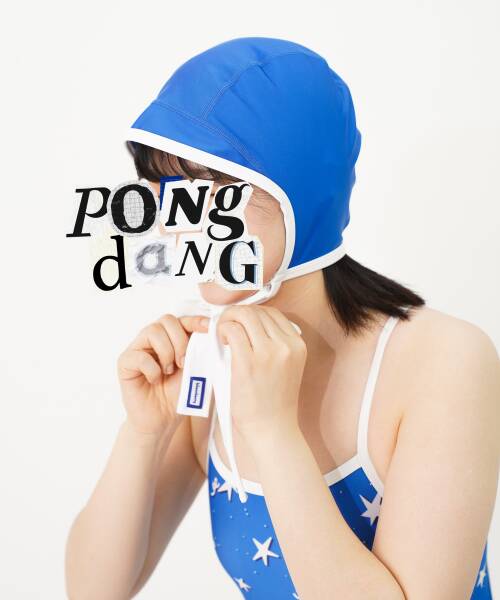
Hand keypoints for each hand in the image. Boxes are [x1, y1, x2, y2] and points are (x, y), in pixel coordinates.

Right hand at [117, 313, 208, 435]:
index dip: (196, 321)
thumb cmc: (179, 394)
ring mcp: (138, 348)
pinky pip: (140, 355)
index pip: (183, 320)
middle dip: (180, 340)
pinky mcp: (125, 362)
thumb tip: (210, 333)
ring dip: (166, 353)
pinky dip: (152, 369)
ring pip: (152, 331)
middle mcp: (153, 339)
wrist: (163, 420)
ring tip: (169, 371)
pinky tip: (154, 380)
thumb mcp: (197, 369)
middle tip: (183, 363)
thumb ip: (202, 350)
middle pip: (167, 320)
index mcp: (172, 338)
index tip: (208, 328)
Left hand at [216, 305, 306, 440]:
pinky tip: (220, 341)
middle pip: (257, 312)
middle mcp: (286, 345)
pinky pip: (232, 330)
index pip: (272, 313)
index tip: (240, 323)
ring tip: (222, 334)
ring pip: (244, 315)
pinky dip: (222, 330)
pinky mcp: (249, 362)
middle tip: (225, 326)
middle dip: (237, 314)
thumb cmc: (273, 402)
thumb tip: (249, 326)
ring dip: (228, 319)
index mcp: (297, 345)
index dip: (252, 314)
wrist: (272, 429)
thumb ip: (275, 345)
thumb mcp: (286, 367)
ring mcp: (269, 352)